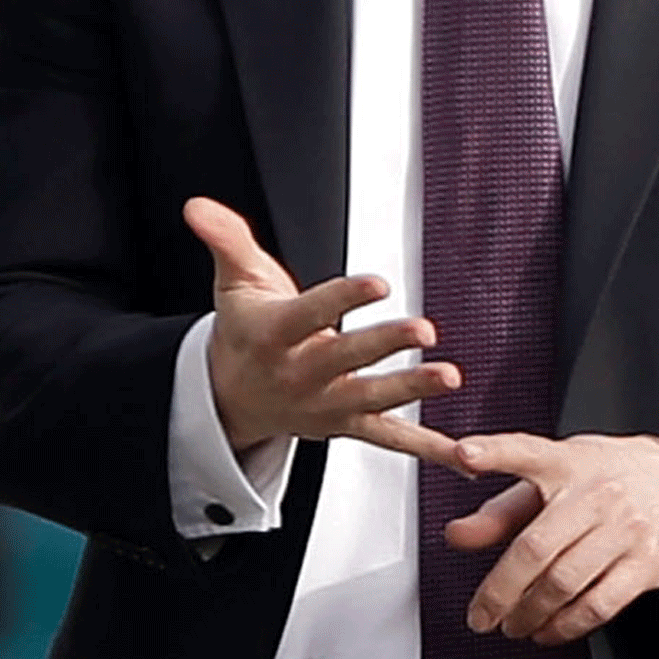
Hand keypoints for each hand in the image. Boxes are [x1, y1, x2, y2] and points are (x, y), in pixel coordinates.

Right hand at [183, 196, 460, 462]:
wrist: (230, 398)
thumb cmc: (246, 330)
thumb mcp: (234, 282)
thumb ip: (227, 240)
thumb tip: (198, 206)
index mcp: (274, 336)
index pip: (309, 314)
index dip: (343, 298)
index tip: (377, 283)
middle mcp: (300, 374)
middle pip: (344, 358)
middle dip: (384, 345)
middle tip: (423, 330)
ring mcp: (325, 404)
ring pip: (372, 399)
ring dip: (412, 388)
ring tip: (450, 377)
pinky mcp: (347, 425)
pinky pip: (389, 438)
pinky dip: (426, 446)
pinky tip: (460, 452)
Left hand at [447, 431, 658, 645]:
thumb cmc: (611, 479)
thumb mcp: (561, 478)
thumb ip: (505, 508)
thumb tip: (456, 535)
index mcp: (568, 463)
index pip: (527, 451)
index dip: (494, 452)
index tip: (464, 452)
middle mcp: (597, 493)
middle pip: (536, 548)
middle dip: (499, 591)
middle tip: (480, 616)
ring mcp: (625, 528)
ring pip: (563, 583)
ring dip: (528, 614)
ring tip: (512, 625)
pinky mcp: (647, 563)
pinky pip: (598, 605)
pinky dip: (565, 626)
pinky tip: (548, 630)